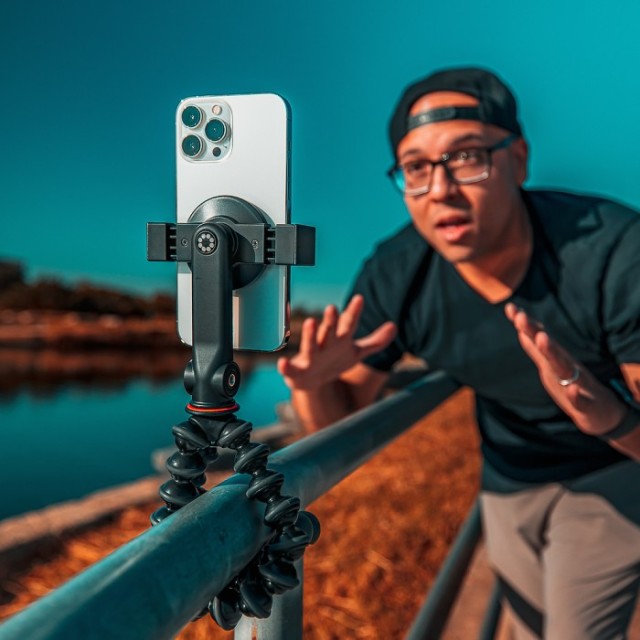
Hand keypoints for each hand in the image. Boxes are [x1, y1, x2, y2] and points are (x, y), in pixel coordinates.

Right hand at [277, 295, 396, 390]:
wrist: (311, 381)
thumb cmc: (334, 360)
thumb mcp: (356, 352)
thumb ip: (375, 342)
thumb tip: (394, 326)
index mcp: (339, 339)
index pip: (348, 324)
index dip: (353, 312)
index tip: (359, 299)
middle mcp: (324, 345)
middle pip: (329, 331)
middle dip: (331, 321)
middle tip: (332, 307)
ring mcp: (310, 357)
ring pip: (310, 346)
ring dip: (310, 334)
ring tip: (310, 321)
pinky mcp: (297, 372)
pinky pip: (290, 370)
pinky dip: (285, 366)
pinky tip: (283, 362)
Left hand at [505, 303, 625, 435]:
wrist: (602, 413)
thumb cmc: (572, 385)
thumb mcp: (549, 366)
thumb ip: (535, 350)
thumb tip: (520, 330)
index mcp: (554, 360)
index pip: (538, 339)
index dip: (524, 325)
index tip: (510, 308)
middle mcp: (565, 368)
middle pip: (547, 347)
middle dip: (534, 332)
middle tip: (520, 316)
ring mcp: (577, 385)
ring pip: (563, 368)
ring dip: (552, 353)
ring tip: (542, 338)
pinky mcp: (586, 405)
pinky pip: (580, 401)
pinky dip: (575, 395)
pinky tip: (572, 390)